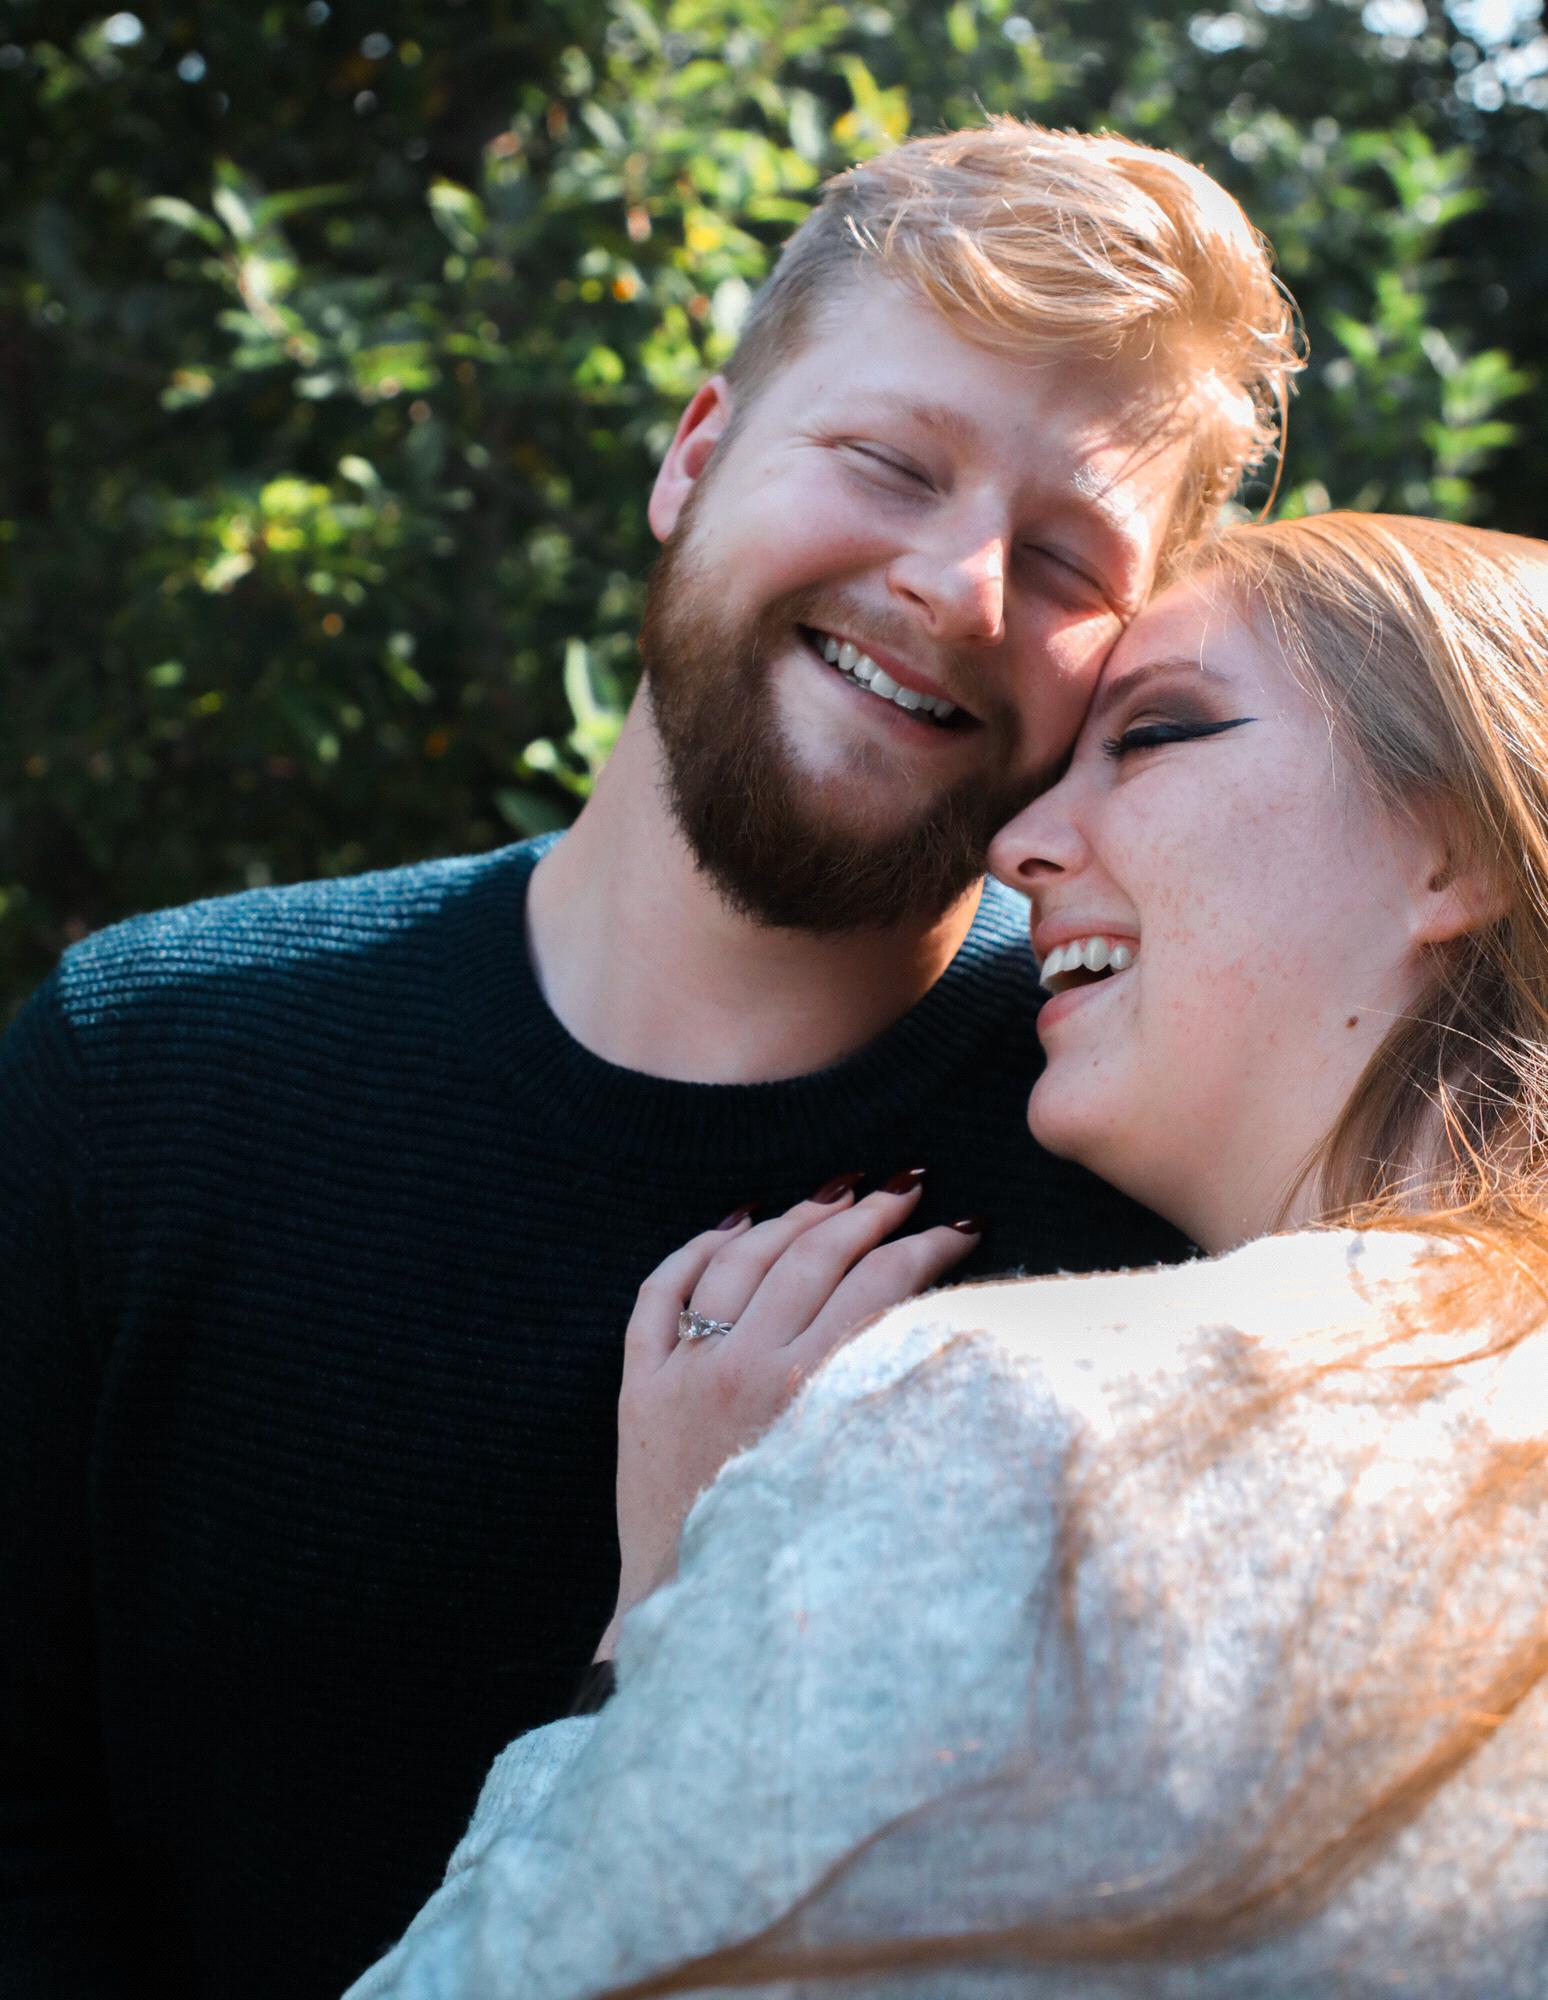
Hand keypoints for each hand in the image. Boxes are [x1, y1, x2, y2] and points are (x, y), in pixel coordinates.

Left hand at [597, 1176, 981, 1657]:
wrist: (694, 1625)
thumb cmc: (790, 1564)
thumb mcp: (858, 1481)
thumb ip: (892, 1401)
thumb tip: (949, 1333)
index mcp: (806, 1395)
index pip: (880, 1287)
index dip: (929, 1247)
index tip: (964, 1225)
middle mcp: (739, 1370)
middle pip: (813, 1256)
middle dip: (871, 1212)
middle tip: (909, 1186)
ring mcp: (680, 1373)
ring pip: (741, 1258)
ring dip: (796, 1215)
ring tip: (839, 1191)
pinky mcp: (637, 1388)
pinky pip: (659, 1292)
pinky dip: (695, 1247)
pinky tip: (733, 1222)